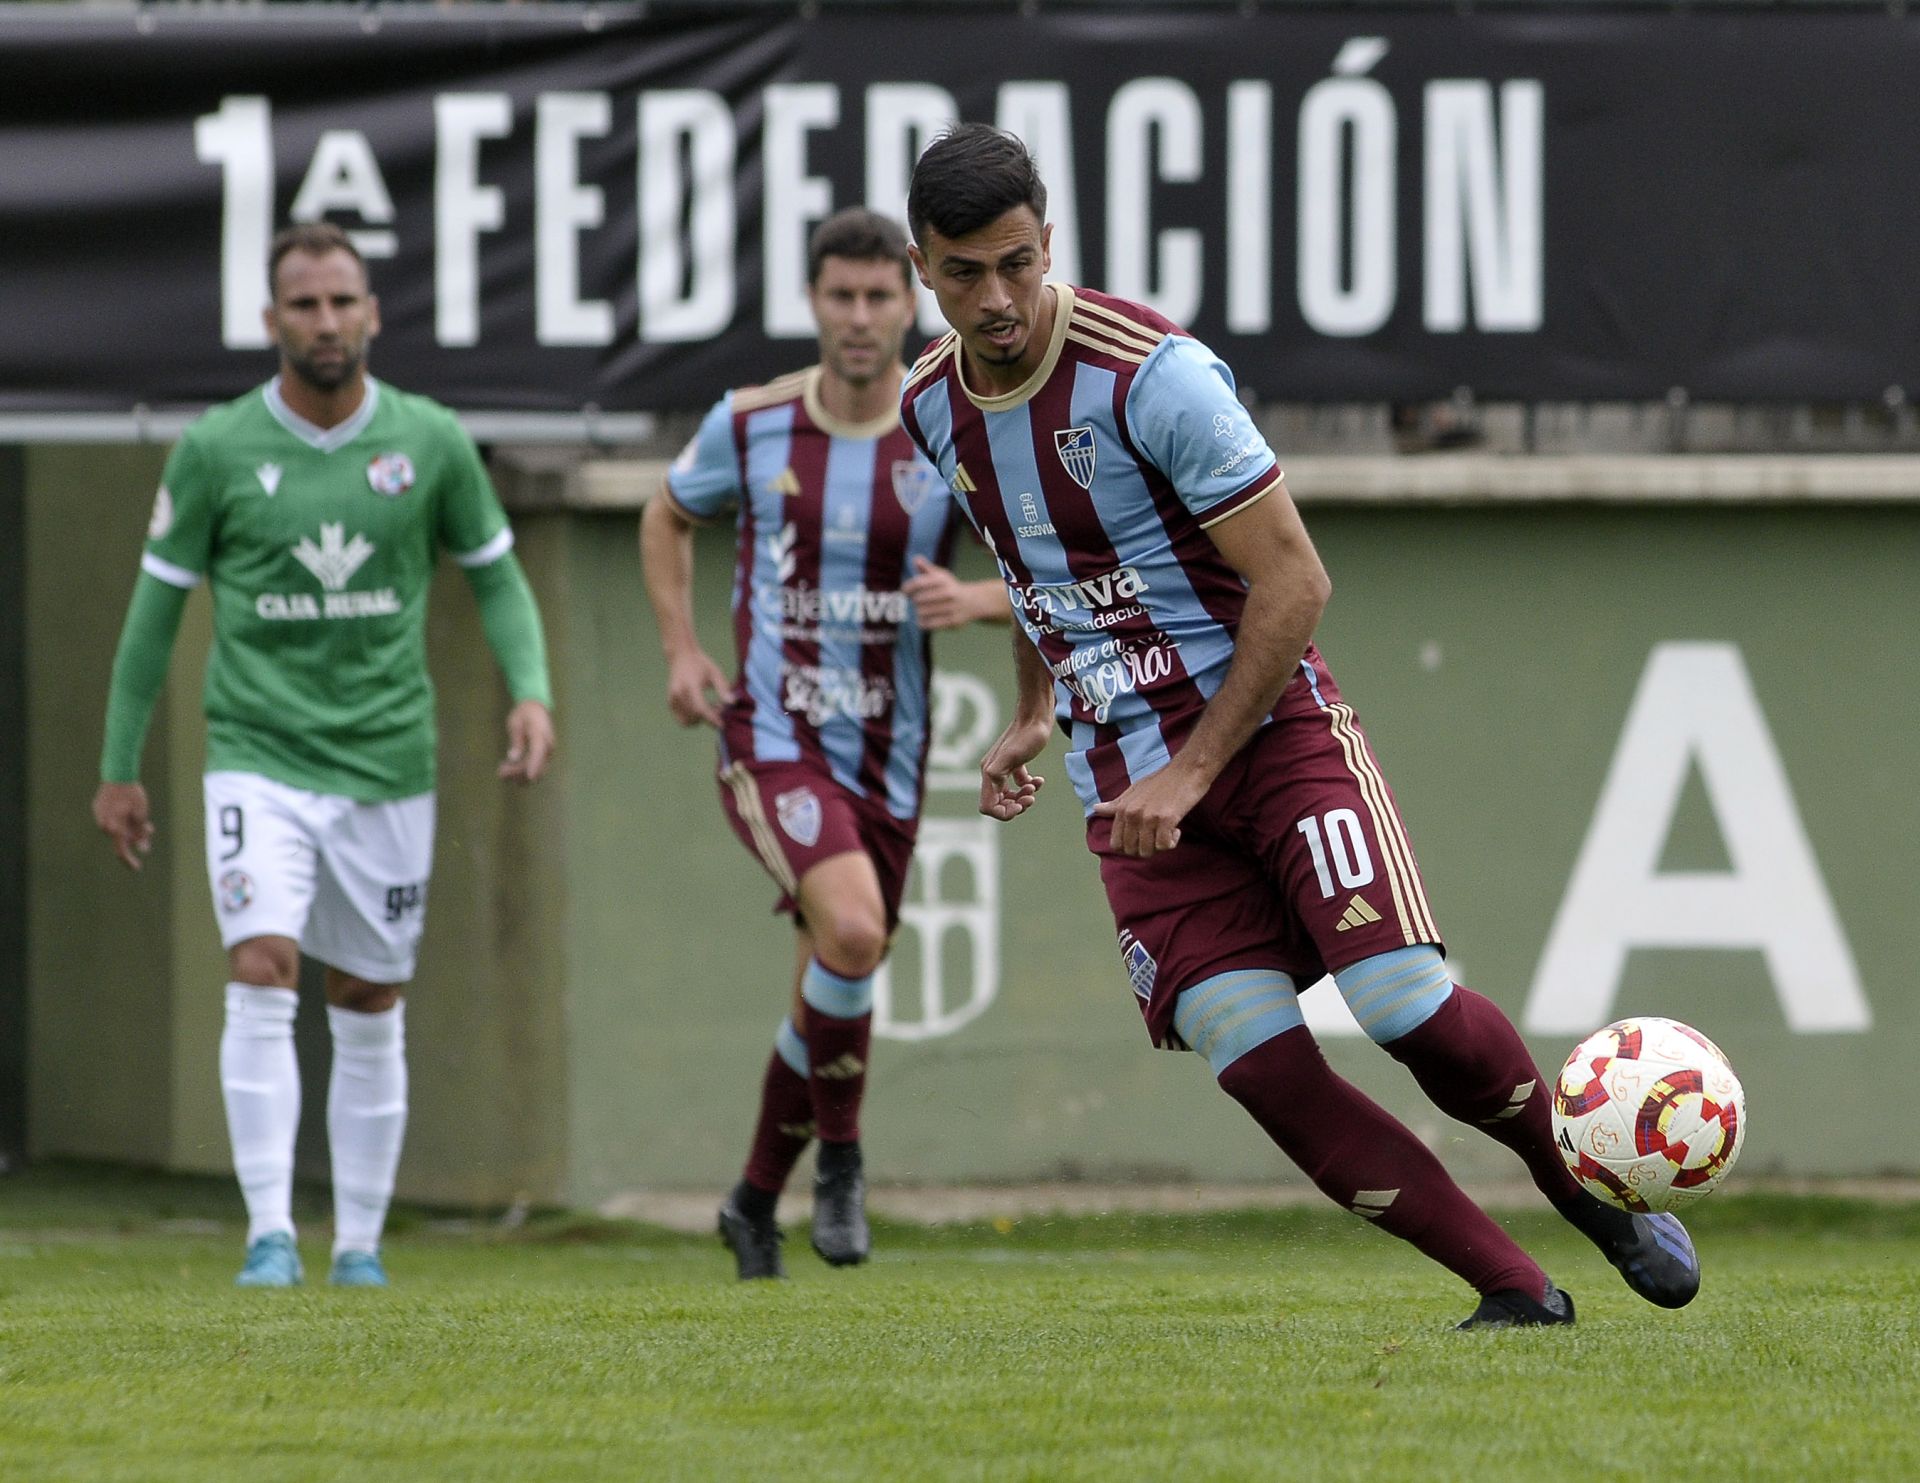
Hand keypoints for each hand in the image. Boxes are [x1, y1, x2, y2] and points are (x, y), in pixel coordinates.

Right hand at [93, 781, 153, 870]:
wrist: (118, 775)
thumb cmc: (132, 795)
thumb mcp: (142, 815)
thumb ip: (141, 833)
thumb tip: (144, 849)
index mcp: (114, 828)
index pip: (121, 850)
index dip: (129, 860)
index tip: (137, 868)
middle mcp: (104, 825)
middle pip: (122, 838)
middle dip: (136, 837)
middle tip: (149, 829)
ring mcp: (99, 816)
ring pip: (116, 829)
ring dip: (130, 828)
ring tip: (144, 821)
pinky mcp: (98, 809)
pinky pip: (110, 819)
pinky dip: (121, 820)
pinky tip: (128, 810)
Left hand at [499, 699, 555, 782]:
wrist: (536, 708)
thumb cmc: (524, 714)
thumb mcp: (515, 724)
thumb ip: (516, 741)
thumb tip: (513, 758)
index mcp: (540, 734)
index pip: (538, 752)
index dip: (534, 765)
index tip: (529, 777)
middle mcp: (548, 746)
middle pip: (536, 765)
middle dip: (519, 772)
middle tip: (499, 772)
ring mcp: (547, 753)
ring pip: (537, 770)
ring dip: (520, 775)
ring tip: (501, 773)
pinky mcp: (544, 757)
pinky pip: (536, 768)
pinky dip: (523, 772)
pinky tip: (509, 770)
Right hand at [665, 648, 735, 726]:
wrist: (681, 656)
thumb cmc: (701, 664)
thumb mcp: (715, 673)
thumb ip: (723, 688)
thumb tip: (732, 703)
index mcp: (690, 685)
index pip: (700, 708)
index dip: (711, 718)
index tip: (722, 725)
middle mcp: (678, 693)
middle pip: (694, 716)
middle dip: (708, 718)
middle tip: (719, 708)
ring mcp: (672, 699)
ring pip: (687, 721)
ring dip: (700, 720)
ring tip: (710, 707)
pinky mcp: (670, 703)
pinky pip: (682, 719)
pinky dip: (692, 719)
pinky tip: (701, 708)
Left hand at [902, 556, 975, 631]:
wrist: (972, 602)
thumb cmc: (949, 587)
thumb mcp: (940, 575)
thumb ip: (926, 568)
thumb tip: (915, 558)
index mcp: (942, 579)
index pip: (918, 583)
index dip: (908, 587)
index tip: (904, 591)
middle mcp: (948, 592)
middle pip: (918, 599)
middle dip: (915, 601)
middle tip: (917, 601)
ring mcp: (951, 607)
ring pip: (922, 612)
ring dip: (919, 612)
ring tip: (921, 610)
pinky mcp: (952, 621)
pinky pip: (929, 624)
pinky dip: (922, 623)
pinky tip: (923, 619)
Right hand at [978, 715, 1052, 821]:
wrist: (1037, 716)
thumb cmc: (1026, 735)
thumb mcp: (1010, 756)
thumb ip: (996, 773)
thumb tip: (993, 787)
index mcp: (989, 773)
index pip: (987, 806)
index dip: (1003, 812)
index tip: (1019, 805)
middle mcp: (993, 772)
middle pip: (998, 803)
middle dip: (1015, 806)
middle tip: (1031, 798)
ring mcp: (1005, 768)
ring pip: (1009, 796)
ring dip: (1023, 797)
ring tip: (1034, 787)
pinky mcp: (1017, 763)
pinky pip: (1020, 784)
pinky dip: (1030, 786)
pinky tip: (1039, 780)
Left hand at [1091, 761, 1210, 857]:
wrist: (1186, 770)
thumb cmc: (1161, 780)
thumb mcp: (1134, 790)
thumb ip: (1116, 804)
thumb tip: (1095, 809)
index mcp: (1123, 809)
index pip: (1116, 844)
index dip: (1129, 847)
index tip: (1142, 839)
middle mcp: (1132, 814)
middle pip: (1131, 851)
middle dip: (1145, 849)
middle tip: (1157, 836)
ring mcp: (1149, 817)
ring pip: (1148, 851)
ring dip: (1159, 846)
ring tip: (1167, 831)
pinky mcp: (1167, 820)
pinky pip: (1165, 846)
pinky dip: (1172, 842)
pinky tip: (1177, 830)